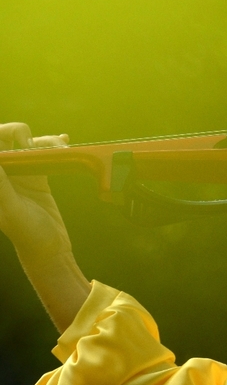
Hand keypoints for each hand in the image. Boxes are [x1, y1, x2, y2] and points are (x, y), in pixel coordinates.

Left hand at [0, 123, 71, 266]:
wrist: (50, 250)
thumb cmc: (28, 235)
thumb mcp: (13, 210)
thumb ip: (2, 186)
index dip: (3, 135)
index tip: (21, 141)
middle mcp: (5, 176)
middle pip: (6, 141)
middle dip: (21, 134)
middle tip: (35, 145)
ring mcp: (21, 175)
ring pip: (27, 145)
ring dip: (43, 141)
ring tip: (61, 146)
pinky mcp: (38, 178)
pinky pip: (43, 155)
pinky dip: (53, 145)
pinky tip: (63, 141)